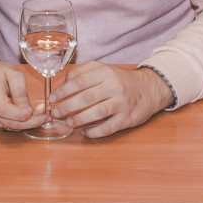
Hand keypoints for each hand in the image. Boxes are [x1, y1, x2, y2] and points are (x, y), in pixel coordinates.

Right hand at [0, 58, 47, 131]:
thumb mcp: (13, 74)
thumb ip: (20, 92)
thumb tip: (28, 111)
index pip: (5, 110)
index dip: (23, 115)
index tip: (40, 112)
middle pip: (9, 123)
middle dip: (31, 123)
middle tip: (47, 118)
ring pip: (8, 127)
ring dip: (25, 124)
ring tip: (39, 115)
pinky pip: (4, 127)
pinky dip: (17, 123)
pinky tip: (25, 116)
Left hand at [50, 63, 171, 140]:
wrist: (150, 88)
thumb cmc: (121, 80)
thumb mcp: (104, 69)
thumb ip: (83, 73)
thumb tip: (63, 84)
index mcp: (106, 73)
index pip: (80, 81)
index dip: (63, 91)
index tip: (52, 99)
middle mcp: (115, 86)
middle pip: (86, 97)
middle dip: (67, 106)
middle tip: (56, 113)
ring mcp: (122, 103)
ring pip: (97, 112)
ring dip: (79, 119)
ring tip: (68, 123)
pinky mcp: (128, 118)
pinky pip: (109, 127)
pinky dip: (95, 132)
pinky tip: (85, 132)